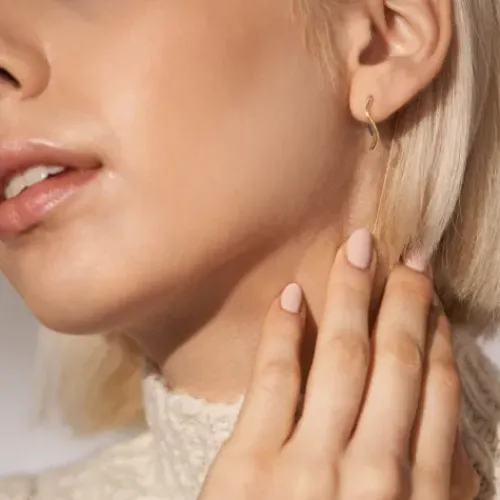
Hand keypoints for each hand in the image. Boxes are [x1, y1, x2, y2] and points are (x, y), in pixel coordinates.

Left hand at [199, 230, 479, 499]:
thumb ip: (436, 498)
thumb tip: (458, 450)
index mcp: (420, 497)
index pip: (437, 396)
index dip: (435, 340)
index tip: (432, 304)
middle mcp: (376, 473)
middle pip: (397, 363)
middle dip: (404, 301)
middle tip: (405, 254)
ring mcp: (311, 465)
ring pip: (342, 358)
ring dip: (352, 296)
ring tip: (357, 248)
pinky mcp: (251, 465)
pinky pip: (275, 378)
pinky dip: (283, 331)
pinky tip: (293, 293)